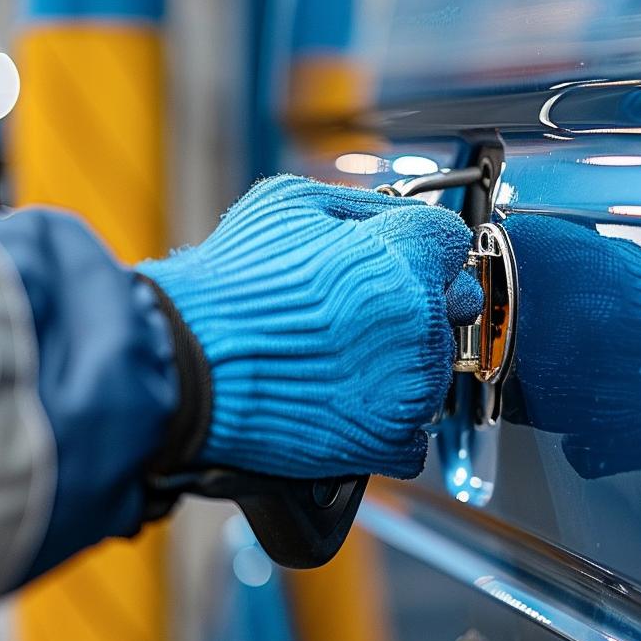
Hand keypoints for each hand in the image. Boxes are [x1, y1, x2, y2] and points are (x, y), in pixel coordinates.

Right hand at [139, 176, 480, 478]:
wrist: (188, 367)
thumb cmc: (229, 285)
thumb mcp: (288, 201)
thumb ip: (362, 203)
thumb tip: (396, 212)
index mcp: (403, 256)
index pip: (451, 243)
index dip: (420, 248)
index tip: (398, 260)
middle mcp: (420, 321)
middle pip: (452, 306)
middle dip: (417, 304)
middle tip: (363, 312)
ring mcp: (409, 385)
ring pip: (435, 370)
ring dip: (400, 364)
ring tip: (336, 358)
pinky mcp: (388, 439)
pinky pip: (416, 434)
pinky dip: (387, 423)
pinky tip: (345, 402)